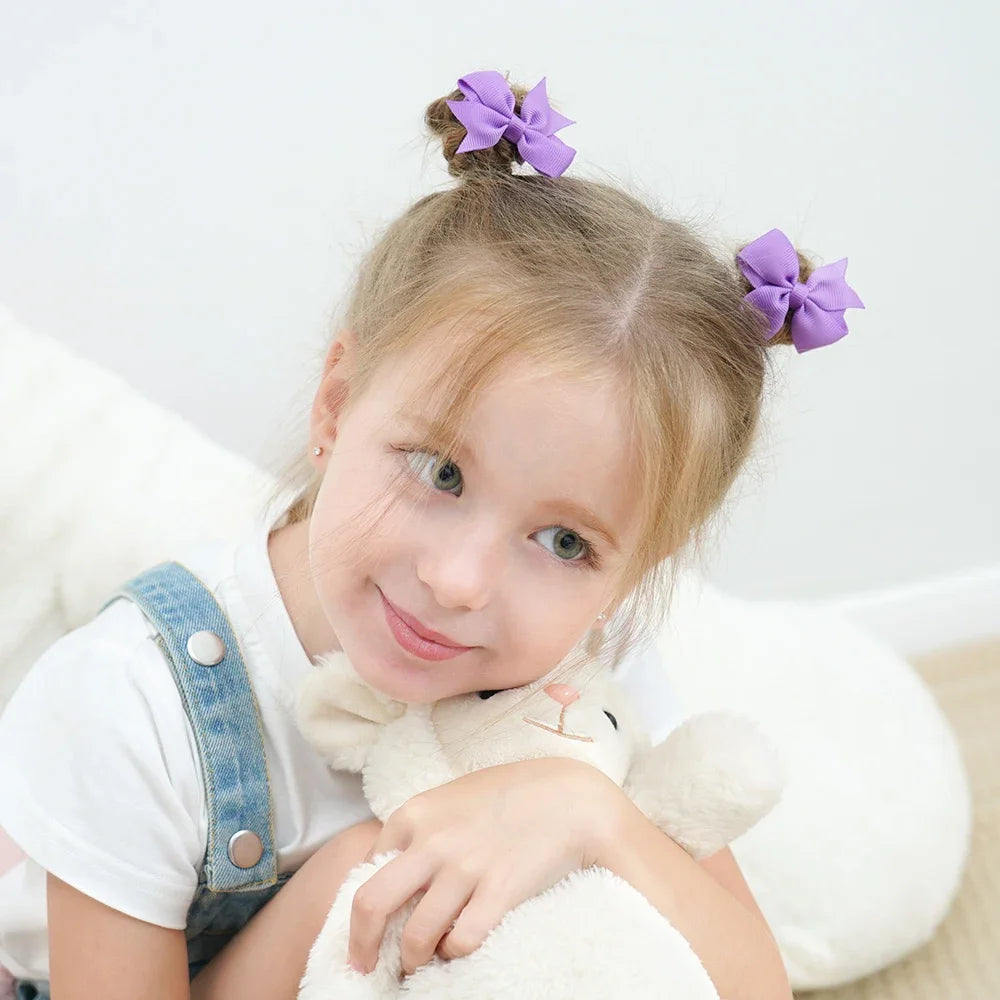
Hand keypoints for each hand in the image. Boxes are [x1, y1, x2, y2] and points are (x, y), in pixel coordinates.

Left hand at [346, 757, 619, 977]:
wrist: (568, 795)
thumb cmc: (509, 796)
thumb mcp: (450, 799)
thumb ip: (420, 829)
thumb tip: (391, 867)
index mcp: (415, 814)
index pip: (366, 870)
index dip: (364, 906)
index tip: (370, 927)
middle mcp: (432, 841)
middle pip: (370, 905)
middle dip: (362, 945)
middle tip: (365, 964)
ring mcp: (464, 867)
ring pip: (414, 936)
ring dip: (412, 960)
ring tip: (419, 964)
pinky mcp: (499, 890)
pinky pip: (461, 941)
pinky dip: (454, 954)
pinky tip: (460, 947)